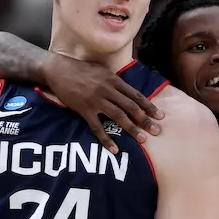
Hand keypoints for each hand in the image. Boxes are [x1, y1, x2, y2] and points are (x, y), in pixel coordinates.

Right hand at [43, 52, 162, 152]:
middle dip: (145, 120)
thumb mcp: (101, 70)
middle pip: (130, 107)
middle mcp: (107, 90)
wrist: (58, 70)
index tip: (160, 115)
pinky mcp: (84, 110)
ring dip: (131, 129)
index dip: (149, 106)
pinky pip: (97, 127)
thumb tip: (126, 90)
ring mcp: (96, 101)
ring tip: (142, 139)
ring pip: (118, 116)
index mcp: (113, 80)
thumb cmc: (80, 69)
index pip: (135, 95)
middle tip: (157, 131)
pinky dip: (106, 139)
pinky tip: (114, 149)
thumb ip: (114, 80)